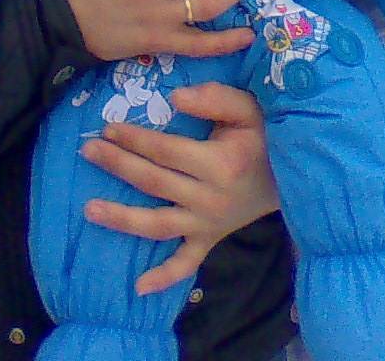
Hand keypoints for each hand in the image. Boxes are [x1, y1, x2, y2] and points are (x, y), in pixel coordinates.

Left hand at [81, 82, 279, 294]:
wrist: (296, 176)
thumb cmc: (267, 136)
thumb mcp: (249, 108)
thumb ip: (215, 98)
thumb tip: (175, 98)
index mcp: (219, 163)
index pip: (165, 150)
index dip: (135, 139)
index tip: (110, 127)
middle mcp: (210, 197)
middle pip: (154, 182)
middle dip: (118, 164)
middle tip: (88, 149)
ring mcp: (208, 223)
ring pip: (158, 225)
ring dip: (122, 219)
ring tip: (89, 209)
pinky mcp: (210, 239)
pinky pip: (187, 264)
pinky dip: (165, 277)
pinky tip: (139, 286)